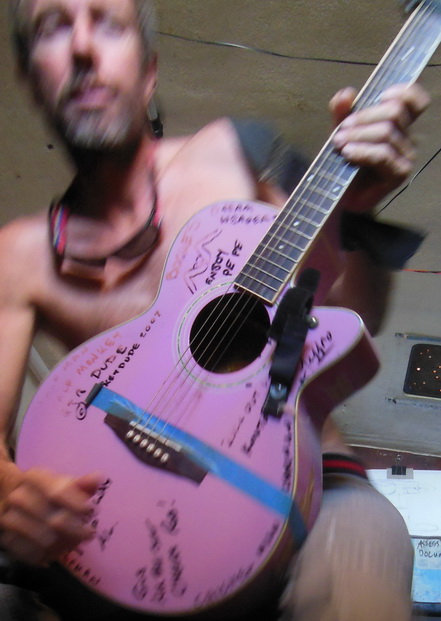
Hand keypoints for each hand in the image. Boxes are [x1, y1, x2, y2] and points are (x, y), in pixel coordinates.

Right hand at [0, 468, 101, 565]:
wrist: (7, 496)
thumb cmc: (42, 490)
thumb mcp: (59, 482)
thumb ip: (80, 483)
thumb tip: (99, 478)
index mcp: (33, 478)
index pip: (57, 493)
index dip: (77, 504)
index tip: (92, 512)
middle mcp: (17, 497)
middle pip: (52, 520)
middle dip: (76, 529)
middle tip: (89, 533)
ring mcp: (7, 519)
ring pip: (43, 540)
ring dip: (65, 544)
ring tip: (76, 542)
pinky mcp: (4, 539)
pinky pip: (30, 554)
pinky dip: (48, 555)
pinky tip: (59, 551)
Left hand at [330, 83, 429, 210]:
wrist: (341, 193)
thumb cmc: (346, 160)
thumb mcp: (341, 130)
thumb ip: (342, 112)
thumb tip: (346, 94)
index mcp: (399, 123)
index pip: (416, 101)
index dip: (404, 92)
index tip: (380, 95)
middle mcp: (407, 137)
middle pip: (395, 112)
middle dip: (365, 117)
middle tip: (342, 129)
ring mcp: (406, 156)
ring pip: (387, 133)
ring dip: (358, 135)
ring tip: (339, 143)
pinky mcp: (399, 173)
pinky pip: (383, 155)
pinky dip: (363, 151)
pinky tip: (347, 153)